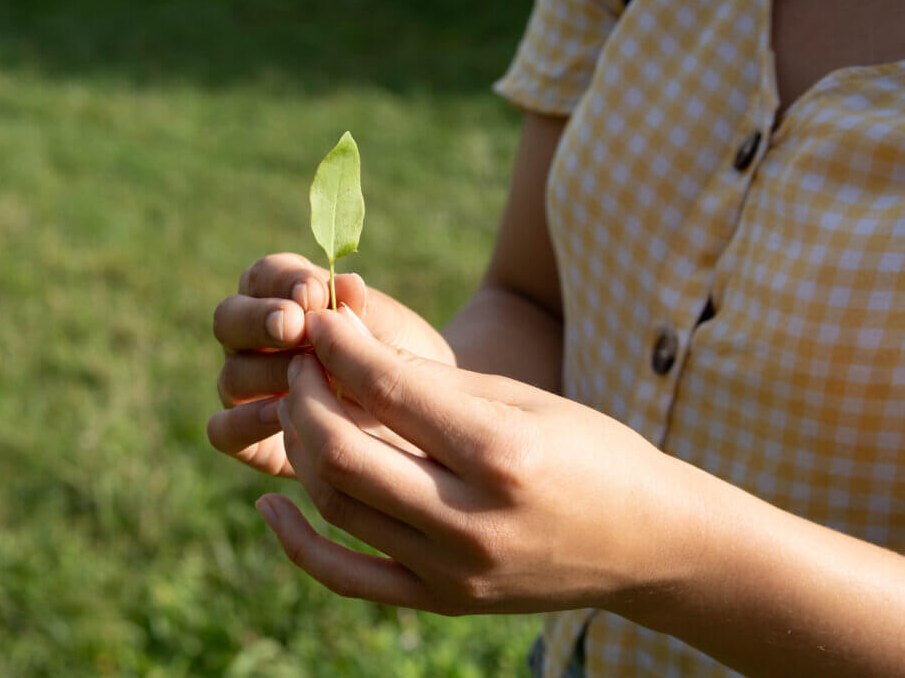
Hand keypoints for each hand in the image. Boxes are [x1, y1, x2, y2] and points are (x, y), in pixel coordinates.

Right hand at [207, 253, 454, 477]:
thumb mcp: (392, 332)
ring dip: (267, 371)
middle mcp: (255, 343)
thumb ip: (362, 310)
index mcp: (283, 300)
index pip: (264, 277)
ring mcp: (248, 390)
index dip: (283, 281)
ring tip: (308, 374)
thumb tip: (346, 285)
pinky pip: (224, 430)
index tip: (315, 293)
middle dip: (260, 320)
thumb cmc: (402, 363)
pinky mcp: (249, 439)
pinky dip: (247, 421)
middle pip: (228, 319)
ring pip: (231, 373)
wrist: (421, 423)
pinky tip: (284, 414)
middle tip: (296, 326)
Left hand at [256, 306, 687, 614]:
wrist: (647, 543)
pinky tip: (273, 502)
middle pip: (340, 453)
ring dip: (302, 448)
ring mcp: (453, 571)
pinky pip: (345, 578)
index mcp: (504, 454)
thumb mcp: (523, 399)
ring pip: (334, 505)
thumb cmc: (593, 452)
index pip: (389, 390)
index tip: (323, 320)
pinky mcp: (442, 600)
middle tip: (305, 363)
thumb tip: (350, 348)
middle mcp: (473, 520)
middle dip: (306, 394)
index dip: (341, 346)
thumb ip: (433, 382)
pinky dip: (297, 541)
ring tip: (303, 410)